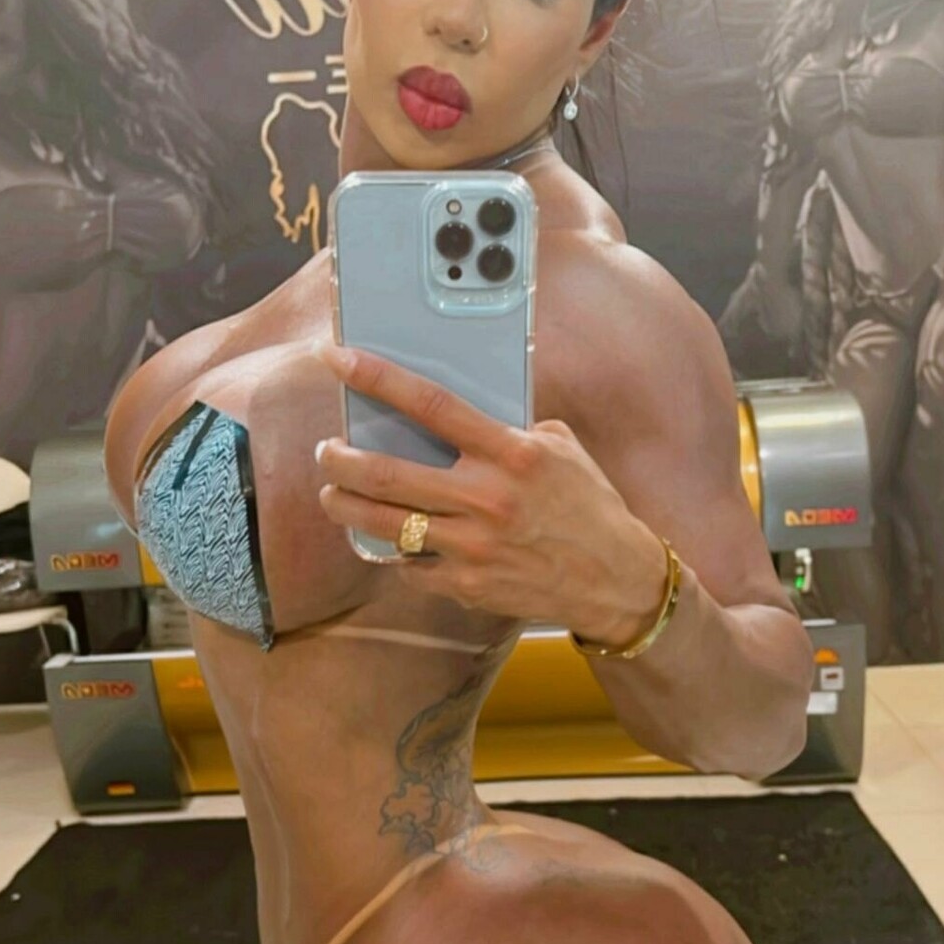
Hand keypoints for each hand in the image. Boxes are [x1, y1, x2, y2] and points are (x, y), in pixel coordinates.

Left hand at [315, 342, 666, 642]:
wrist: (615, 579)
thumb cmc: (587, 505)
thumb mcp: (560, 449)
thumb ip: (508, 429)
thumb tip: (452, 414)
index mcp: (511, 453)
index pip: (431, 405)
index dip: (377, 378)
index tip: (340, 359)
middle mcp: (488, 497)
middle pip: (385, 473)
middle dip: (340, 459)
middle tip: (328, 450)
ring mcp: (474, 546)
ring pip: (383, 523)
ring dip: (344, 506)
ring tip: (333, 495)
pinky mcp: (468, 584)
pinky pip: (410, 564)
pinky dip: (393, 551)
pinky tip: (388, 540)